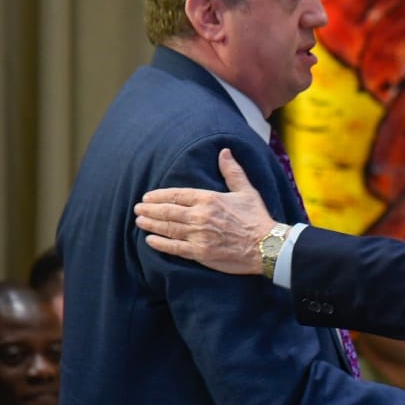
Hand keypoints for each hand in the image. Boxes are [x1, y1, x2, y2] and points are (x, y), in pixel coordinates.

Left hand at [135, 149, 278, 274]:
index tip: (148, 196)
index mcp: (209, 199)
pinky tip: (150, 240)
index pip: (177, 195)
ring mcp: (199, 235)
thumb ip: (232, 172)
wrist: (266, 246)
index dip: (159, 196)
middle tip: (138, 208)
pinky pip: (174, 248)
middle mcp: (200, 216)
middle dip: (150, 209)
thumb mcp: (246, 191)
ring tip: (139, 221)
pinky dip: (160, 244)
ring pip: (168, 228)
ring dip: (151, 224)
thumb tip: (224, 152)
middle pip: (168, 211)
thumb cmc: (257, 218)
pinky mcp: (200, 253)